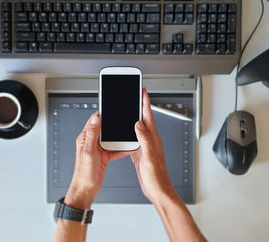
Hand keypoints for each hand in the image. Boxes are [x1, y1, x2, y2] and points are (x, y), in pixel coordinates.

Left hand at [65, 111, 129, 208]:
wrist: (86, 189)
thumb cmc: (83, 173)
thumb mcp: (88, 152)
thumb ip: (92, 135)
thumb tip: (95, 119)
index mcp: (85, 138)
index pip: (93, 120)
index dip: (102, 114)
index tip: (110, 109)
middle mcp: (91, 142)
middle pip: (104, 128)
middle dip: (113, 124)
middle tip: (122, 120)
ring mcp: (98, 149)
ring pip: (110, 138)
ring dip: (118, 137)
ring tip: (126, 133)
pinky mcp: (103, 156)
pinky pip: (114, 149)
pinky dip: (120, 149)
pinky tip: (127, 148)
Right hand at [131, 88, 171, 203]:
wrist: (158, 190)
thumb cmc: (157, 177)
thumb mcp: (150, 157)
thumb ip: (145, 140)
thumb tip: (139, 124)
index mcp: (153, 139)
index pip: (149, 116)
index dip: (145, 102)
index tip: (142, 91)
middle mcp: (150, 140)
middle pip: (143, 118)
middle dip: (139, 105)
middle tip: (135, 95)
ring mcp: (145, 146)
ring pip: (138, 127)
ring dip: (134, 116)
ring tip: (129, 107)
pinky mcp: (140, 152)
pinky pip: (134, 137)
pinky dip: (129, 130)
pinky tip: (126, 129)